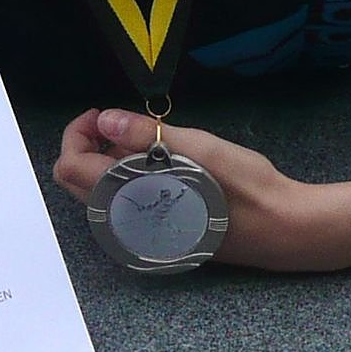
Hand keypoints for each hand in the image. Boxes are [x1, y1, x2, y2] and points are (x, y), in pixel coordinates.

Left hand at [53, 108, 310, 269]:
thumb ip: (143, 133)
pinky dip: (124, 180)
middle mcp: (126, 224)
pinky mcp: (158, 238)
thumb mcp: (195, 146)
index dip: (76, 133)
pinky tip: (157, 165)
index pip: (70, 166)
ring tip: (141, 140)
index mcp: (129, 199)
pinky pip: (121, 206)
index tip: (102, 113)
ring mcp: (142, 234)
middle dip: (86, 146)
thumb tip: (104, 119)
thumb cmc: (241, 183)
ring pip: (99, 194)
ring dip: (105, 163)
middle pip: (77, 182)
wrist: (280, 227)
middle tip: (118, 123)